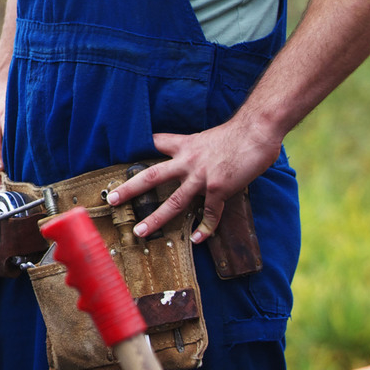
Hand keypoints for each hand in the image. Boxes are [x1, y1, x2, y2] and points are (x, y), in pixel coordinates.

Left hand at [106, 114, 281, 241]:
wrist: (257, 130)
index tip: (125, 158)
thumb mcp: (210, 136)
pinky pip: (209, 213)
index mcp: (185, 146)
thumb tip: (202, 155)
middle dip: (130, 189)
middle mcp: (188, 162)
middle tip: (112, 199)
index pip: (156, 143)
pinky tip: (197, 239)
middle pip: (152, 176)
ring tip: (141, 231)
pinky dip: (204, 228)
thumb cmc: (239, 132)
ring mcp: (202, 177)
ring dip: (156, 218)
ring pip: (174, 202)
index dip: (141, 147)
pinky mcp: (219, 189)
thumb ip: (201, 148)